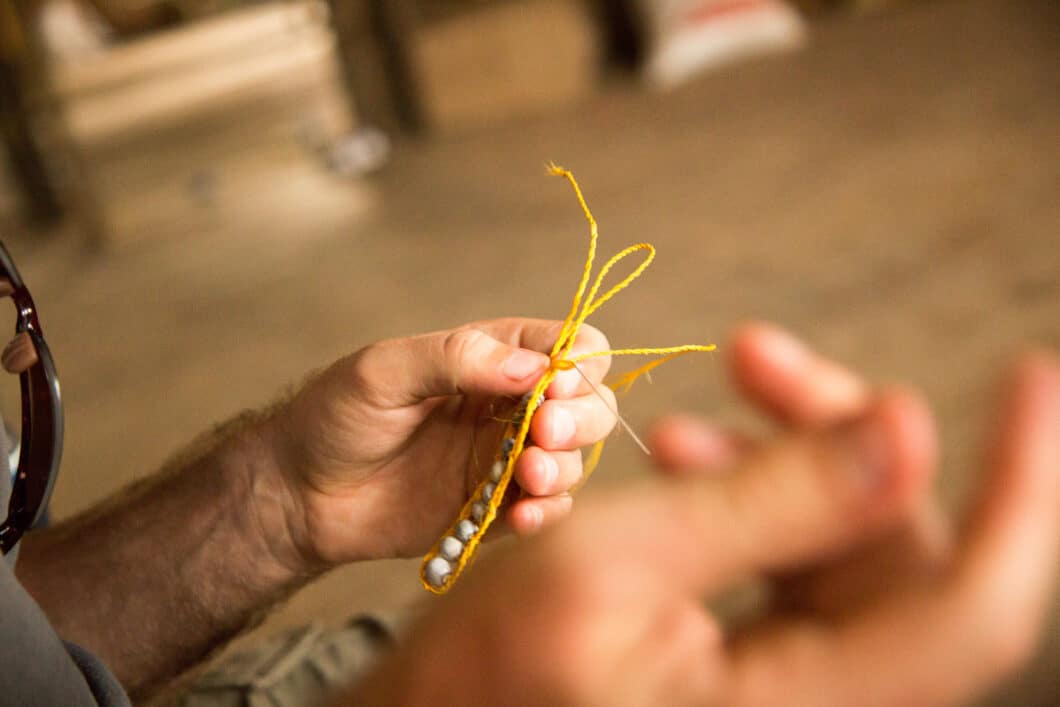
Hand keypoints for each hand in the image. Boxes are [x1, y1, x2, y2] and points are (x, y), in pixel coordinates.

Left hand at [264, 318, 616, 566]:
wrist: (298, 494)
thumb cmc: (335, 416)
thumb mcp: (386, 371)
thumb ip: (457, 358)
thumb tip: (535, 368)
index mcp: (495, 357)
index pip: (573, 348)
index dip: (580, 365)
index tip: (553, 387)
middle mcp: (512, 406)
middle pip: (590, 405)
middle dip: (582, 418)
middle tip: (545, 432)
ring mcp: (507, 459)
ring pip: (574, 460)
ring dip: (565, 467)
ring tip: (527, 476)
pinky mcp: (496, 510)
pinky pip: (545, 511)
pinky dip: (547, 514)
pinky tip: (521, 516)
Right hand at [340, 325, 1059, 706]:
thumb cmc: (499, 658)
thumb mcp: (625, 555)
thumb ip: (775, 500)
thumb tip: (909, 427)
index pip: (971, 611)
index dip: (1020, 491)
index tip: (1026, 375)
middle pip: (898, 556)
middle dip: (839, 435)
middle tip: (753, 351)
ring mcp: (795, 689)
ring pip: (852, 553)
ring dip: (783, 464)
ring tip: (682, 428)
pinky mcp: (765, 667)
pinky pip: (802, 569)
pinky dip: (758, 502)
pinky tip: (686, 463)